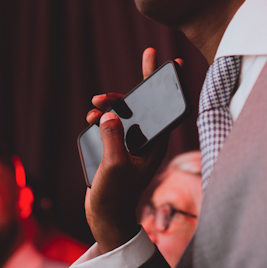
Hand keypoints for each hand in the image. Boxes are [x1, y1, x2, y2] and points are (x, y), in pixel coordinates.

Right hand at [83, 48, 180, 251]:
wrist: (104, 214)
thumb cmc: (115, 195)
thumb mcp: (114, 166)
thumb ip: (113, 138)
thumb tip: (110, 114)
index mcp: (155, 143)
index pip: (165, 108)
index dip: (170, 85)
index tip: (175, 62)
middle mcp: (146, 139)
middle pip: (145, 102)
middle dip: (139, 82)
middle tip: (150, 53)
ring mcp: (131, 141)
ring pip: (124, 110)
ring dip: (111, 102)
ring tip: (95, 104)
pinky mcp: (116, 145)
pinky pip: (110, 122)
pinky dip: (101, 116)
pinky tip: (91, 118)